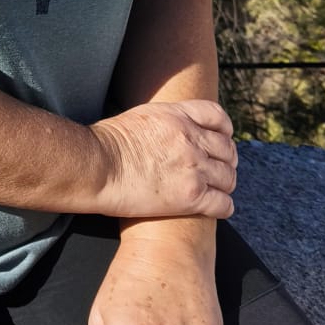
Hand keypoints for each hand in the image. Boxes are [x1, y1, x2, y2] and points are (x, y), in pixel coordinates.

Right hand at [87, 100, 235, 219]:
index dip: (224, 130)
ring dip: (224, 185)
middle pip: (227, 149)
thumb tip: (164, 131)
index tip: (222, 139)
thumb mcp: (139, 117)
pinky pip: (222, 204)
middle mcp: (191, 139)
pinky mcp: (190, 197)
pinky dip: (223, 207)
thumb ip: (163, 121)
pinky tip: (215, 209)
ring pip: (228, 178)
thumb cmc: (105, 144)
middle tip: (218, 171)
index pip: (217, 116)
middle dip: (226, 161)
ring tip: (216, 191)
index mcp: (178, 116)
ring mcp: (194, 168)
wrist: (96, 166)